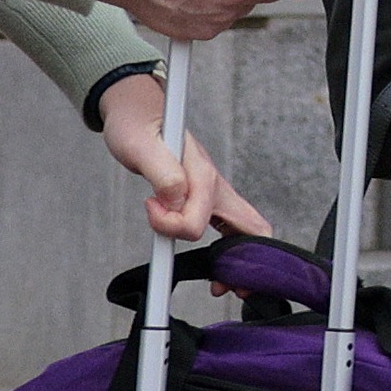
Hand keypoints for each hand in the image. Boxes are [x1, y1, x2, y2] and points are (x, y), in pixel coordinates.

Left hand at [103, 87, 274, 249]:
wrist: (139, 112)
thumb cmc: (138, 126)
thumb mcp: (141, 147)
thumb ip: (163, 175)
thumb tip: (176, 202)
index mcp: (203, 174)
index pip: (196, 221)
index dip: (172, 227)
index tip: (151, 210)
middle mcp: (216, 185)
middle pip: (252, 229)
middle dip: (243, 260)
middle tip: (214, 278)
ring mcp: (215, 193)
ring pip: (244, 231)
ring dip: (231, 256)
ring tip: (204, 266)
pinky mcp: (208, 198)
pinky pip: (228, 229)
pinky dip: (222, 248)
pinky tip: (204, 255)